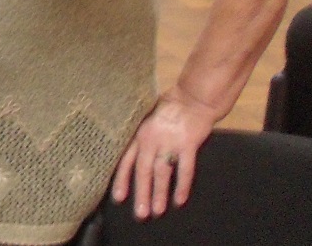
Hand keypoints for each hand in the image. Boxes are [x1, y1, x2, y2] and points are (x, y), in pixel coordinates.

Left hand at [110, 89, 217, 219]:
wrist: (193, 98)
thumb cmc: (168, 107)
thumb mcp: (145, 117)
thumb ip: (138, 134)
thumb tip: (128, 150)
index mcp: (138, 134)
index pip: (126, 159)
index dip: (122, 179)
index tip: (118, 197)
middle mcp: (151, 140)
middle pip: (143, 170)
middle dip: (141, 193)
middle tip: (139, 214)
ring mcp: (169, 143)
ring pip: (162, 173)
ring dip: (159, 193)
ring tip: (156, 211)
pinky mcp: (188, 145)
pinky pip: (185, 169)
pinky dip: (182, 186)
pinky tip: (180, 200)